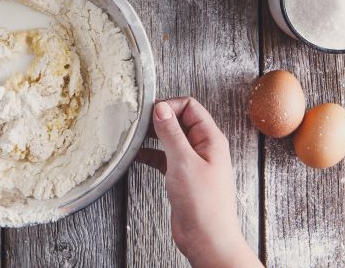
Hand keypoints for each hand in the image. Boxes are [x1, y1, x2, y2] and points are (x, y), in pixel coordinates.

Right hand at [135, 97, 261, 267]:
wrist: (206, 238)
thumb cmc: (203, 203)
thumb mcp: (183, 161)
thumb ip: (171, 132)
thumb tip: (160, 108)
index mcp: (210, 139)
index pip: (190, 107)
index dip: (169, 105)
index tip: (149, 113)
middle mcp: (202, 147)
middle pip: (178, 120)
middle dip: (158, 119)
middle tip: (137, 123)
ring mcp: (191, 162)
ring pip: (169, 138)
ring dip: (152, 136)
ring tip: (133, 137)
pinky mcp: (180, 176)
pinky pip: (163, 156)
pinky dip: (149, 154)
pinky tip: (136, 156)